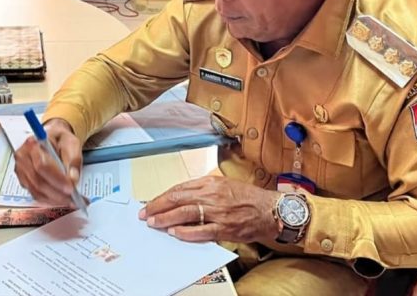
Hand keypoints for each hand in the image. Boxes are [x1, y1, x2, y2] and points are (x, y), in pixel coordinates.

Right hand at [13, 118, 82, 205]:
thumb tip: (73, 179)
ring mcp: (21, 170)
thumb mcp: (72, 143)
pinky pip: (35, 194)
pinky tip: (61, 200)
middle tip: (73, 199)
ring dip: (54, 199)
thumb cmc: (60, 140)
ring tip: (70, 201)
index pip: (41, 166)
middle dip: (57, 193)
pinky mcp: (24, 180)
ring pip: (36, 190)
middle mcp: (23, 157)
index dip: (56, 179)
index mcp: (33, 144)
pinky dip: (50, 200)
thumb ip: (73, 160)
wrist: (53, 139)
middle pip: (38, 181)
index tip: (71, 188)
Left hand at [139, 175, 280, 243]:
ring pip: (185, 214)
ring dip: (166, 219)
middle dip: (158, 207)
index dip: (162, 197)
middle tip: (146, 214)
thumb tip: (182, 196)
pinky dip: (186, 232)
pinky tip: (175, 233)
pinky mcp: (225, 228)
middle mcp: (213, 195)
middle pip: (178, 200)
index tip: (151, 203)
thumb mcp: (224, 184)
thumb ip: (204, 188)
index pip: (179, 189)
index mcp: (211, 183)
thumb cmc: (249, 198)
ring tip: (154, 223)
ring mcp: (218, 212)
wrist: (270, 210)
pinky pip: (201, 231)